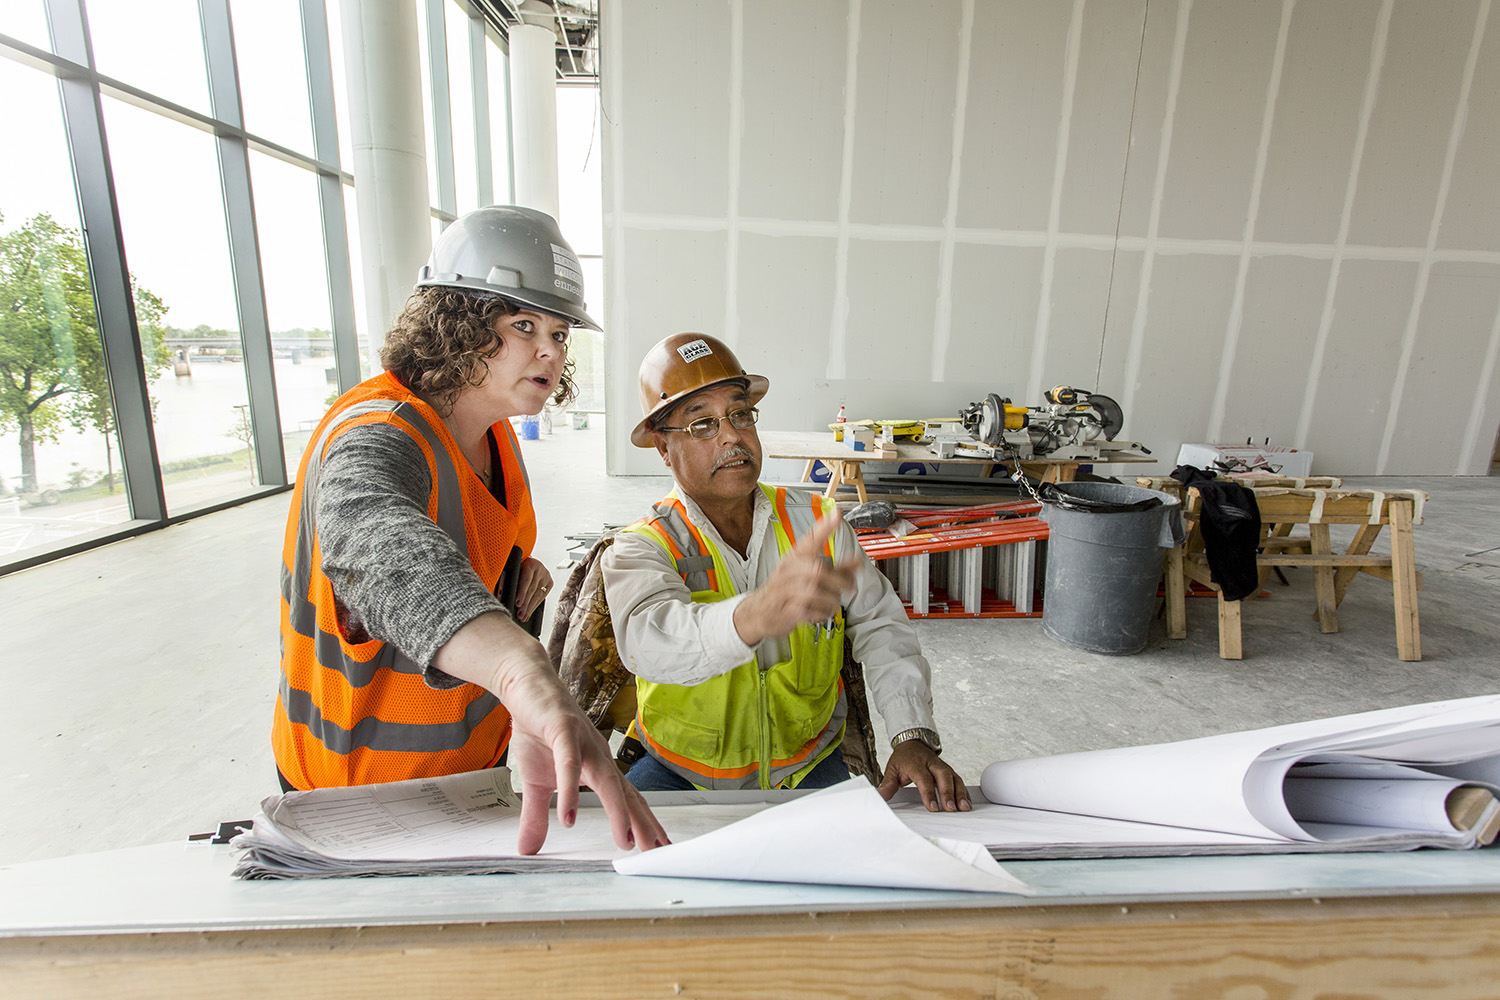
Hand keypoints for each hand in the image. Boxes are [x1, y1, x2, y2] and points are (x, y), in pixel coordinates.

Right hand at [432, 612, 669, 855]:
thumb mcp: (536, 783)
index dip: (643, 822)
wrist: (526, 688)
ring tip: (624, 841)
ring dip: (617, 811)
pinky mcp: (562, 731)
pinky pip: (568, 765)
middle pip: (626, 794)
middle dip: (642, 823)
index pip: (627, 799)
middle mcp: (598, 756)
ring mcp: (583, 742)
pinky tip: (568, 817)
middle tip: (656, 851)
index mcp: (598, 767)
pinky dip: (570, 791)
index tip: (658, 847)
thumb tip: (529, 850)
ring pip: (606, 781)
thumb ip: (537, 817)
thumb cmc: (538, 731)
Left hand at [515, 556, 552, 623]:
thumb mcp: (513, 569)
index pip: (526, 580)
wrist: (527, 559)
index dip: (522, 592)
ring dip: (530, 608)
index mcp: (530, 563)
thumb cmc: (517, 566)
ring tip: (523, 616)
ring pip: (538, 595)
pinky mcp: (550, 582)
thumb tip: (502, 594)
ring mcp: (546, 576)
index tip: (517, 603)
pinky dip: (535, 606)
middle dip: (525, 604)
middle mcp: (540, 569)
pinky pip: (542, 597)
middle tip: (519, 614)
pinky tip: (529, 612)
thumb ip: (510, 579)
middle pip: (532, 589)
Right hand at [733, 510, 854, 644]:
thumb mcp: (807, 575)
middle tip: (850, 587)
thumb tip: (858, 561)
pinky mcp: (785, 609)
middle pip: (818, 569)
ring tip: (831, 603)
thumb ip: (835, 569)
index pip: (810, 539)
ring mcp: (785, 590)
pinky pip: (809, 610)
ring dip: (831, 600)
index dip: (824, 527)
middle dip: (840, 580)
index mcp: (795, 557)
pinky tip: (821, 612)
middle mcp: (789, 570)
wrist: (757, 612)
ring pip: (815, 591)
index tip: (838, 514)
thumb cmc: (784, 589)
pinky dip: (822, 613)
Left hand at [877, 740, 970, 812]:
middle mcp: (932, 764)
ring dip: (960, 793)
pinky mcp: (949, 770)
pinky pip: (958, 780)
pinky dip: (964, 792)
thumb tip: (880, 796)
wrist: (912, 743)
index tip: (933, 807)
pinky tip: (966, 802)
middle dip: (948, 793)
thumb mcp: (892, 769)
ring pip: (954, 778)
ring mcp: (942, 766)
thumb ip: (887, 784)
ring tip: (964, 807)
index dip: (929, 793)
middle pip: (943, 777)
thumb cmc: (903, 759)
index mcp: (916, 764)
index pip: (924, 779)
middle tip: (951, 809)